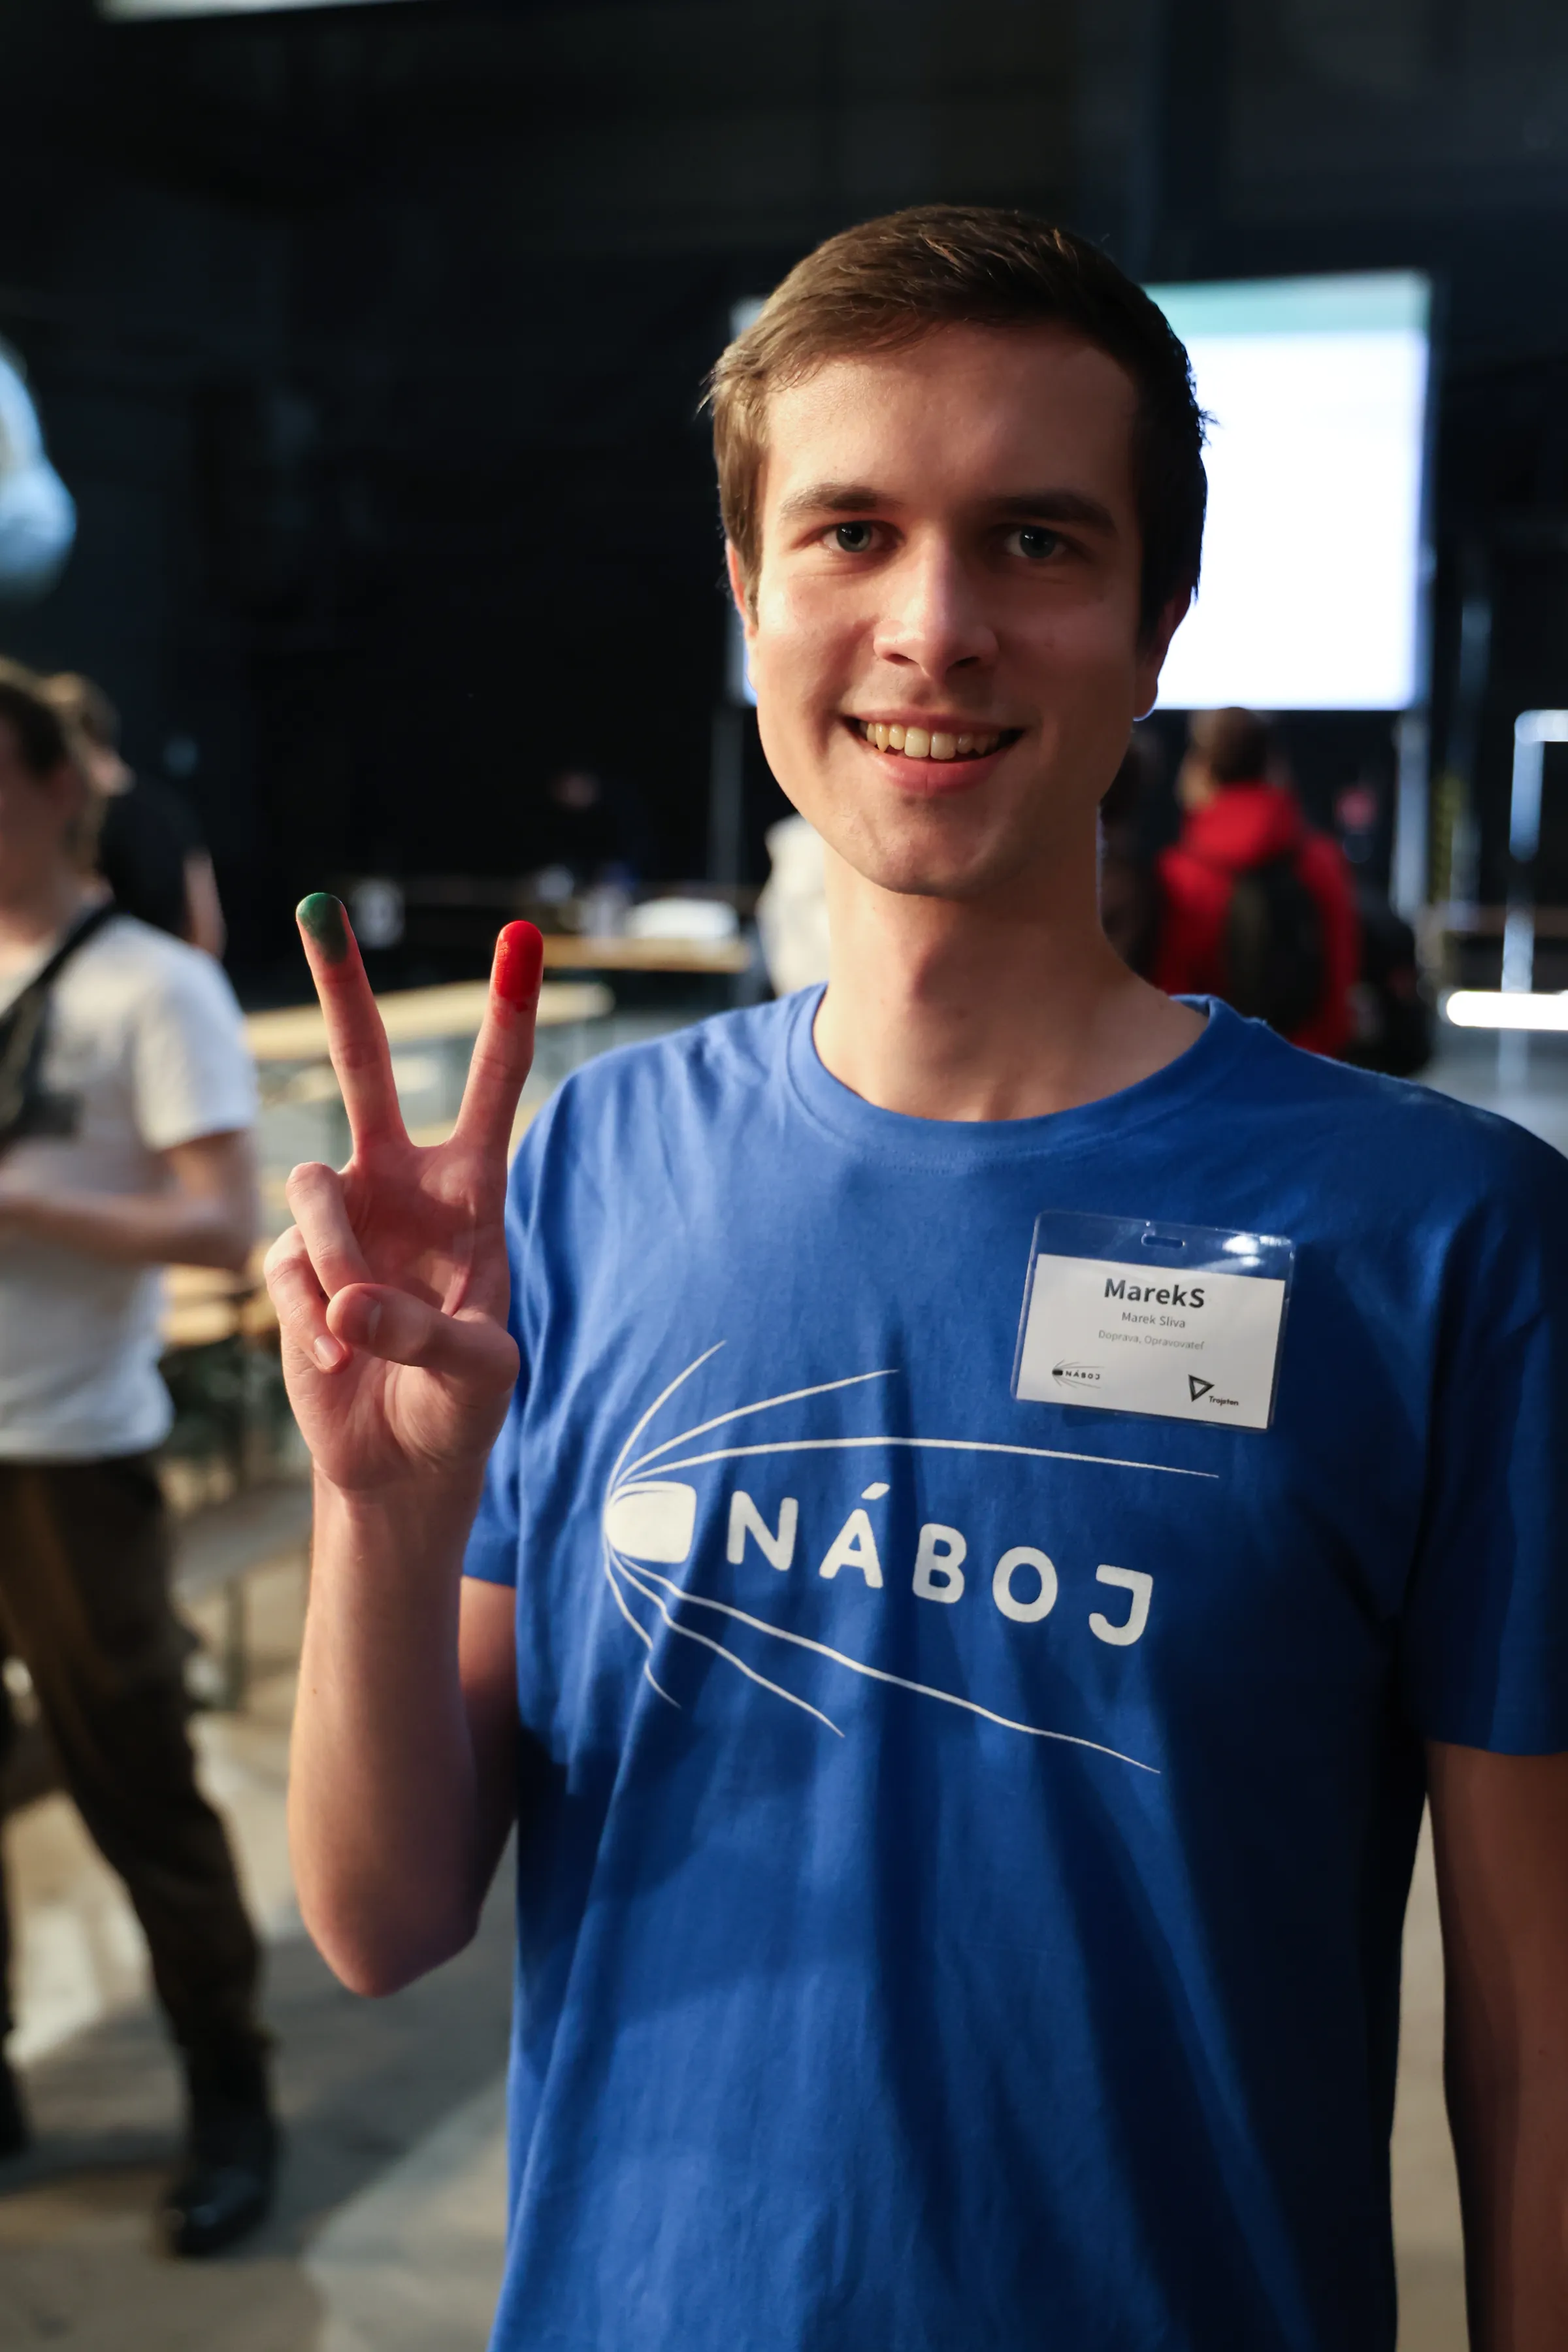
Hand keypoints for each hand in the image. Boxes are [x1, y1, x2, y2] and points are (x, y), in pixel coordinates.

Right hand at [264, 897, 542, 1499]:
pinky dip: (312, 1318)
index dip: (507, 1012)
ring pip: (313, 1184)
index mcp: (472, 1190)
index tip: (523, 937)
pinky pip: (287, 1263)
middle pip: (366, 1065)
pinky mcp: (289, 1261)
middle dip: (343, 986)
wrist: (402, 1460)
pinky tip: (336, 1356)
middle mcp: (401, 1184)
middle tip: (318, 903)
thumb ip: (427, 1333)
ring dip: (339, 1261)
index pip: (495, 1086)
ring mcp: (341, 1218)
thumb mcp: (482, 1374)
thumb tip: (349, 1304)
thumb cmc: (463, 1406)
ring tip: (363, 1329)